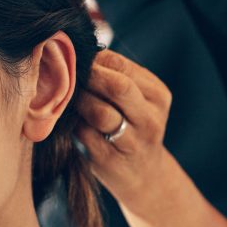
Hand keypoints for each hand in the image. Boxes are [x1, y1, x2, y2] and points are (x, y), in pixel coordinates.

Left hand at [75, 50, 171, 208]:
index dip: (93, 60)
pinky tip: (68, 120)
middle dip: (88, 77)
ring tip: (68, 99)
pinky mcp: (110, 161)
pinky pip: (84, 134)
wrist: (144, 176)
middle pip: (118, 86)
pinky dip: (72, 124)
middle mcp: (151, 119)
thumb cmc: (132, 127)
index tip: (77, 61)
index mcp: (158, 96)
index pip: (121, 65)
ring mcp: (133, 143)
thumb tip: (78, 50)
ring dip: (78, 102)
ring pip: (99, 111)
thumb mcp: (137, 101)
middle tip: (68, 77)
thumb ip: (115, 76)